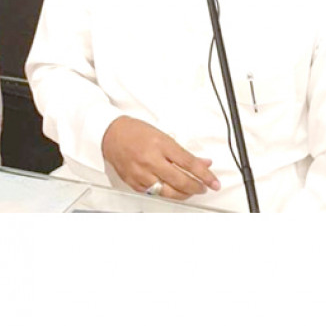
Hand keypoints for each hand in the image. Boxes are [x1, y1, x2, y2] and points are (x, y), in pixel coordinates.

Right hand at [101, 116, 221, 199]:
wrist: (111, 134)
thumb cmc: (136, 132)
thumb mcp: (164, 136)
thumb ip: (183, 152)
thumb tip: (203, 162)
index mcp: (161, 144)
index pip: (189, 163)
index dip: (205, 175)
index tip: (214, 182)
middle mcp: (151, 160)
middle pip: (180, 181)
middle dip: (197, 187)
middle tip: (204, 188)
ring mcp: (142, 173)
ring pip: (168, 192)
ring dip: (184, 194)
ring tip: (190, 191)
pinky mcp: (134, 183)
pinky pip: (154, 193)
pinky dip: (166, 193)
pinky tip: (172, 190)